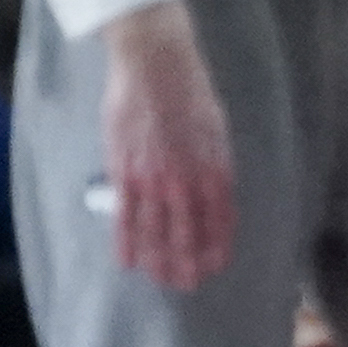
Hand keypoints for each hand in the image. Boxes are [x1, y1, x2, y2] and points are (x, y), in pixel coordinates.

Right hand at [101, 0, 233, 291]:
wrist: (155, 62)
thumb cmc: (189, 89)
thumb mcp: (215, 124)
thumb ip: (213, 159)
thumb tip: (213, 187)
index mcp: (215, 161)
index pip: (220, 213)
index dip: (218, 241)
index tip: (217, 263)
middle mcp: (188, 174)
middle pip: (190, 229)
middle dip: (190, 260)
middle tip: (189, 284)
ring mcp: (156, 176)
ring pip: (158, 229)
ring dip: (161, 259)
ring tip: (163, 280)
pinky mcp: (126, 171)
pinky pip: (126, 215)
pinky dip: (128, 241)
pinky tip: (130, 261)